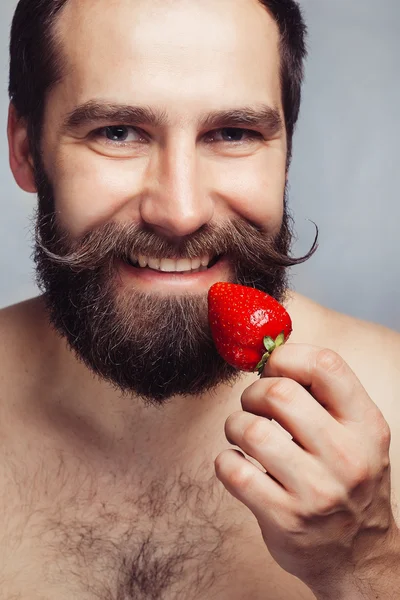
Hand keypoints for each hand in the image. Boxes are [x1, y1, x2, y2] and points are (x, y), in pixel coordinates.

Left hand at [215, 344, 397, 595]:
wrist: (358, 555)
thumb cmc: (347, 480)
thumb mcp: (356, 435)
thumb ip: (324, 395)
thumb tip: (271, 355)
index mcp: (366, 426)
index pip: (326, 365)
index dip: (287, 356)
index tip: (271, 366)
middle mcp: (346, 457)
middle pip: (281, 393)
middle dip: (254, 392)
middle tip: (253, 404)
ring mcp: (316, 491)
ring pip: (252, 431)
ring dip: (236, 425)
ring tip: (242, 433)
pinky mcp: (285, 518)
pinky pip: (234, 471)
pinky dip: (226, 461)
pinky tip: (238, 463)